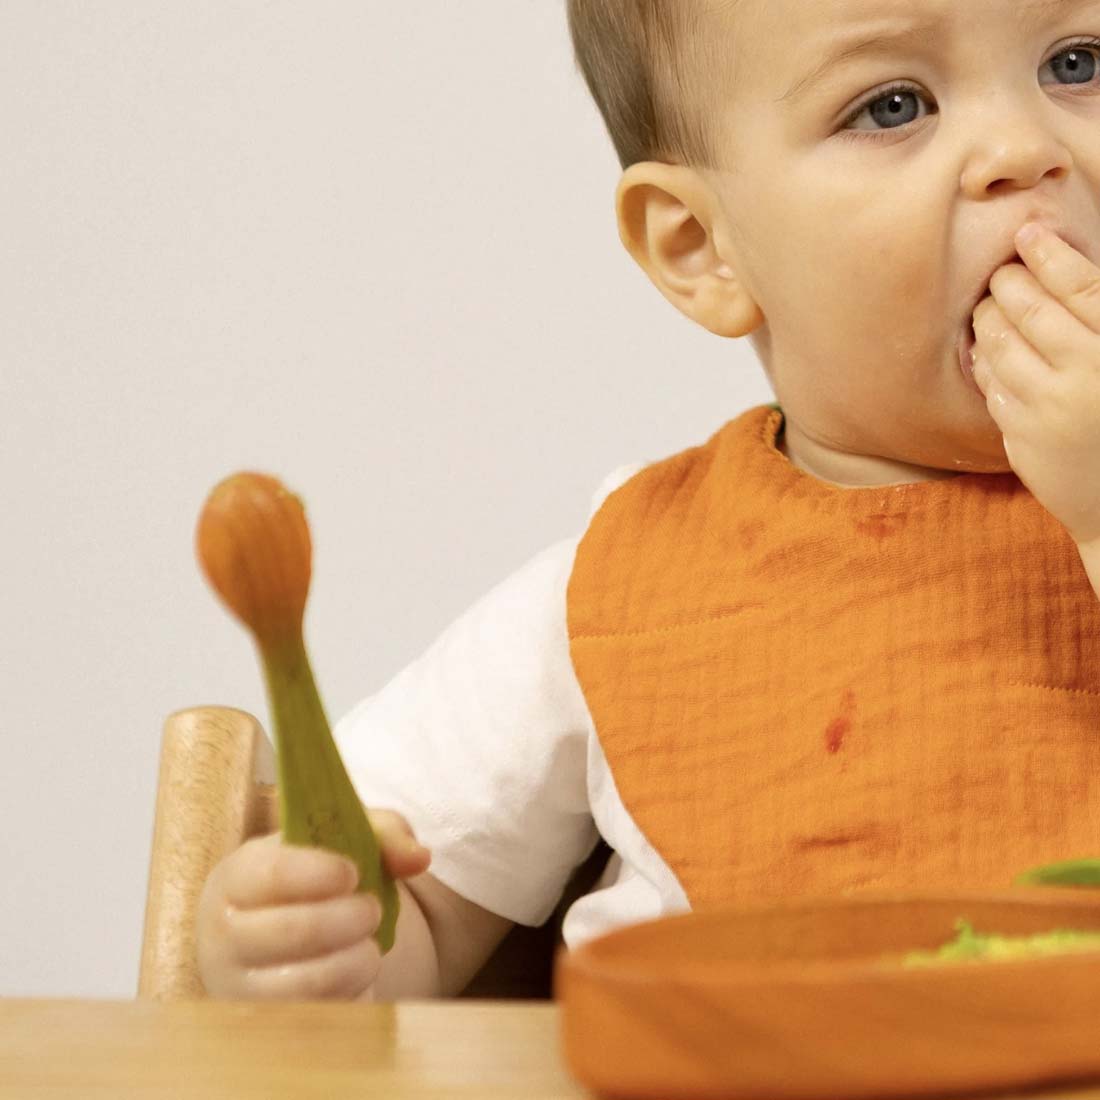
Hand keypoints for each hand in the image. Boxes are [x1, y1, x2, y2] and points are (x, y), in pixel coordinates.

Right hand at [196, 807, 430, 1000]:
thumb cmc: (319, 882)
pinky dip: (350, 995)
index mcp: (235, 878)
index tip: (352, 873)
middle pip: (292, 931)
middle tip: (371, 909)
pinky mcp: (265, 1030)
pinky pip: (318, 1020)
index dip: (318, 873)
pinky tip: (354, 974)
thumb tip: (419, 857)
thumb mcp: (346, 843)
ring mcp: (240, 991)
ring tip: (367, 944)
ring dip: (356, 959)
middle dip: (350, 918)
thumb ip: (385, 835)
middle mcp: (223, 937)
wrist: (296, 941)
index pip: (269, 874)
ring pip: (308, 983)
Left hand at [971, 222, 1099, 545]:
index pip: (1083, 286)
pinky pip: (991, 383)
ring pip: (1001, 344)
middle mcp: (1089, 376)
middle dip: (1008, 282)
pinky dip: (984, 359)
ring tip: (988, 305)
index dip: (1050, 254)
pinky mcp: (1021, 436)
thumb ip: (1099, 319)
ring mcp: (1051, 408)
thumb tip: (1068, 268)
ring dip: (987, 317)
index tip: (1028, 233)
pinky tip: (984, 347)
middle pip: (1032, 309)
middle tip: (1001, 271)